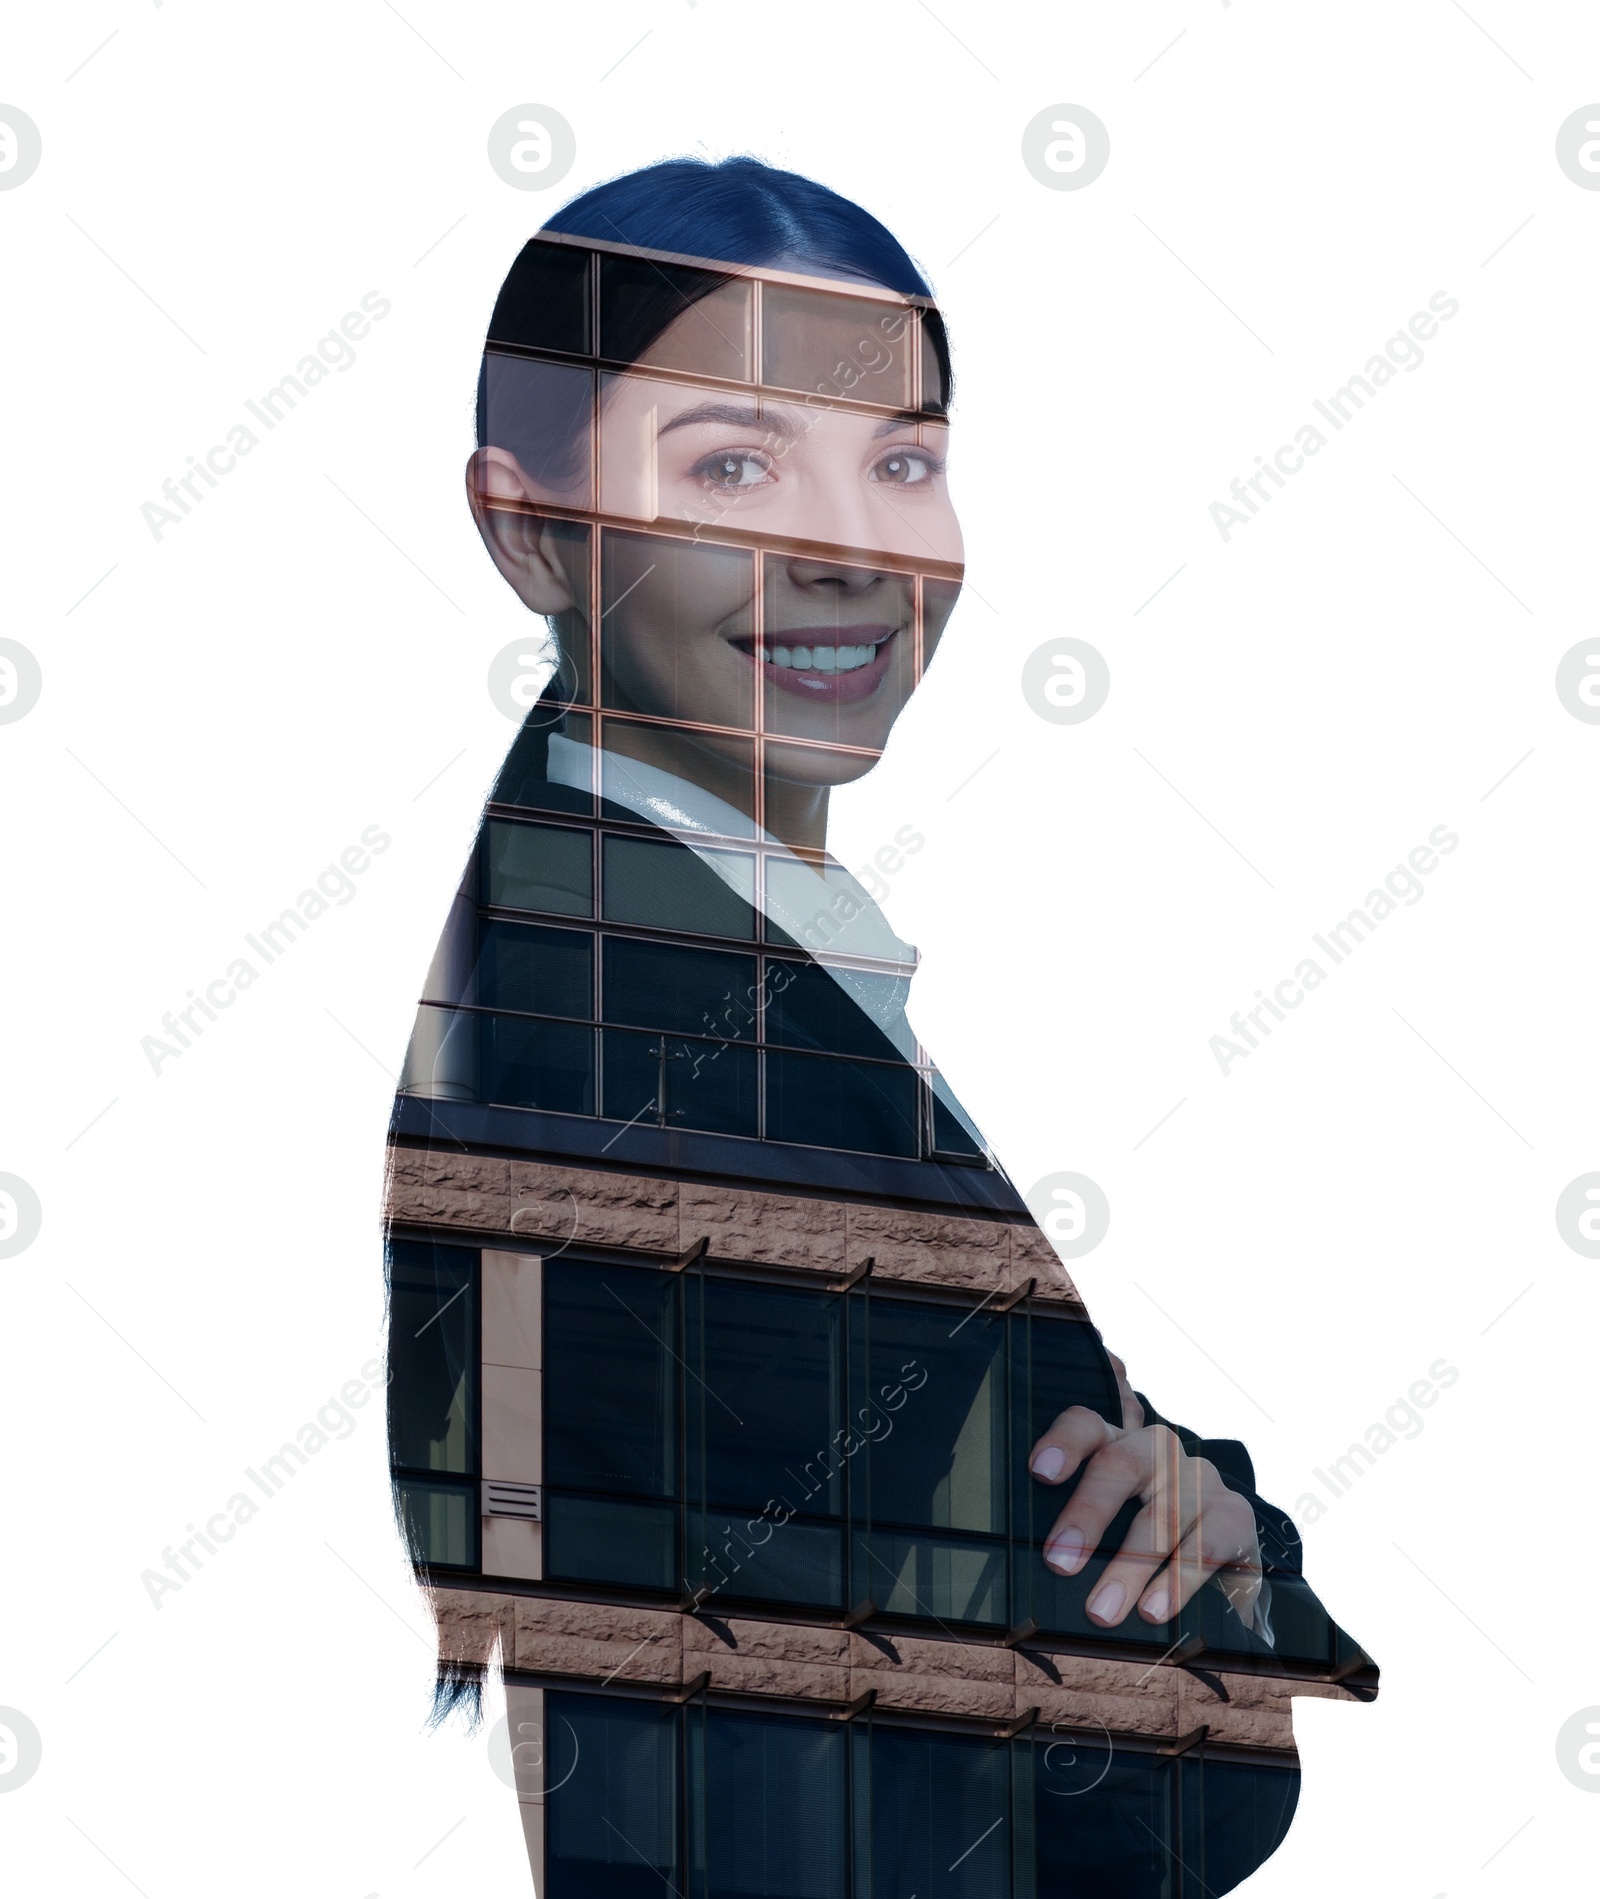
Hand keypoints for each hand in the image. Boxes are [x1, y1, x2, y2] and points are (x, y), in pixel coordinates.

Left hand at [1028, 1402, 1261, 1629]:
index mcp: (1117, 1445)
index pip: (1086, 1425)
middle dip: (1088, 1512)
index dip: (1063, 1442)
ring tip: (1102, 1611)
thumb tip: (1038, 1570)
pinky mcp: (1234, 1515)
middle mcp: (1157, 1451)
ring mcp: (1199, 1478)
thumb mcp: (1110, 1522)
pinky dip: (1177, 1582)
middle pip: (1120, 1463)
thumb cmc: (1143, 1537)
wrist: (1223, 1554)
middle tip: (1059, 1562)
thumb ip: (1079, 1528)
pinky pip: (1206, 1546)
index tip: (1039, 1471)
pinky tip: (1155, 1610)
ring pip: (1160, 1515)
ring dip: (1128, 1568)